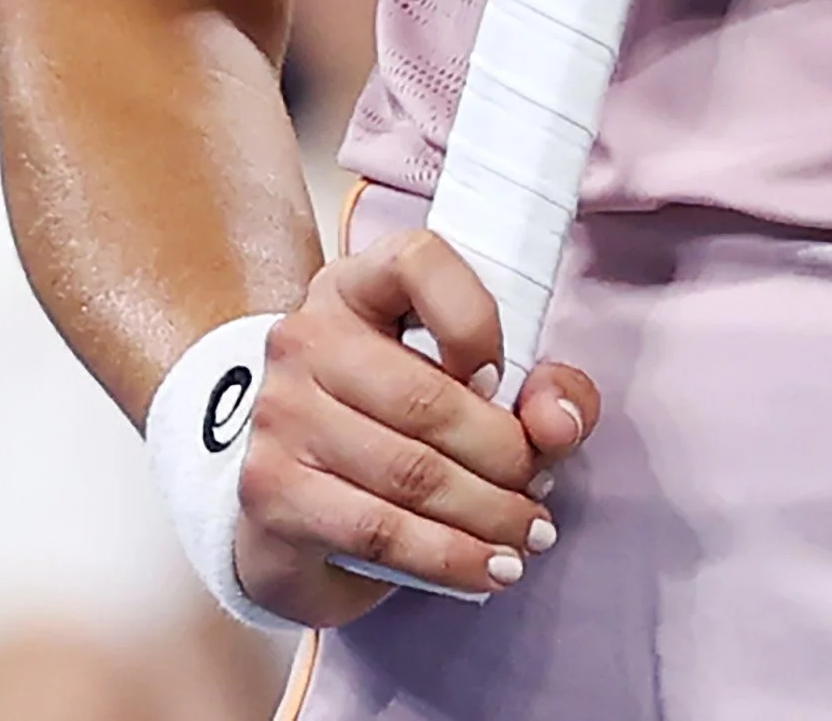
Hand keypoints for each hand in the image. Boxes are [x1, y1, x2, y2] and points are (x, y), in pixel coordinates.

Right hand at [232, 232, 597, 622]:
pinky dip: (447, 558)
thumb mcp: (477, 385)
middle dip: (504, 455)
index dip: (475, 319)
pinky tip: (487, 570)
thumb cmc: (396, 422)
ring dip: (486, 515)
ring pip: (408, 474)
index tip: (504, 378)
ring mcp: (282, 416)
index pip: (418, 261)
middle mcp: (307, 338)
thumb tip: (559, 423)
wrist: (296, 503)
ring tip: (528, 536)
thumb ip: (542, 388)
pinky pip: (377, 531)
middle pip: (425, 397)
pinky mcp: (272, 492)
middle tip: (541, 485)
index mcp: (357, 285)